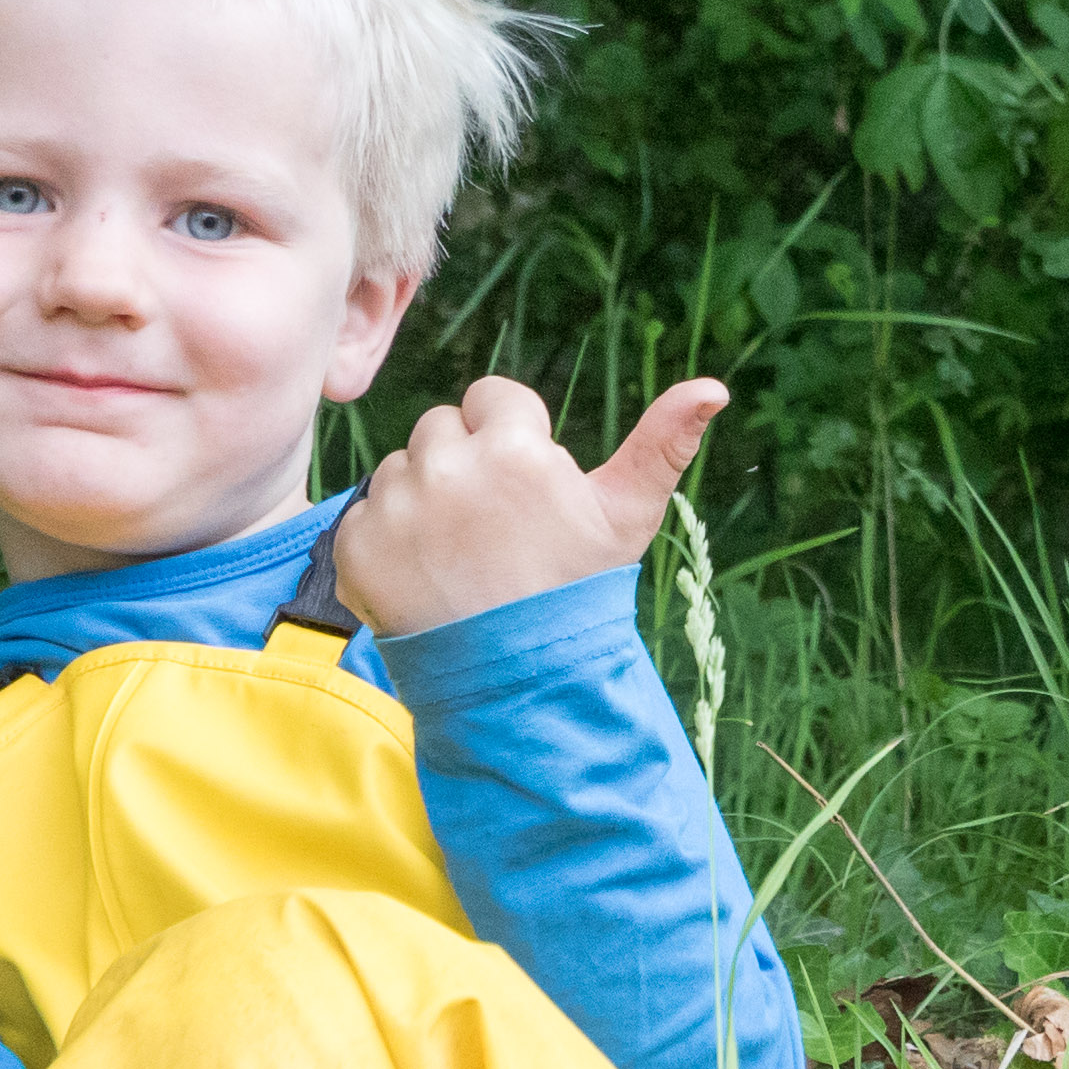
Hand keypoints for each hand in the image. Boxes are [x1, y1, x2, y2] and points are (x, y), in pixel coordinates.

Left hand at [334, 376, 726, 635]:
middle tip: (490, 529)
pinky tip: (422, 577)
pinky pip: (361, 516)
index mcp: (512, 447)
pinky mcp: (355, 546)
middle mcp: (446, 466)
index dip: (509, 439)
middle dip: (463, 465)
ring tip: (458, 556)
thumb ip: (662, 444)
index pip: (492, 397)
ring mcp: (394, 506)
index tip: (522, 491)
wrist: (518, 680)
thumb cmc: (576, 592)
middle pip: (441, 429)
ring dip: (420, 501)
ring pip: (399, 470)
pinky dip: (383, 543)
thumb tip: (713, 387)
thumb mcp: (625, 518)